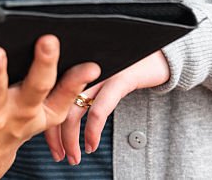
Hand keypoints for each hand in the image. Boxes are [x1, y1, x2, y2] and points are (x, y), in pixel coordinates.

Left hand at [44, 49, 169, 164]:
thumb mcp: (104, 76)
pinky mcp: (118, 79)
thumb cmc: (131, 65)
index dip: (48, 123)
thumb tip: (68, 115)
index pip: (51, 96)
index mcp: (75, 67)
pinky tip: (91, 144)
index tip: (52, 145)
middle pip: (58, 104)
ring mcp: (100, 73)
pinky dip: (93, 130)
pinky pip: (99, 109)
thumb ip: (87, 88)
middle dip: (56, 136)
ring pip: (74, 110)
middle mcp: (83, 68)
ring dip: (71, 139)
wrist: (163, 54)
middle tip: (59, 156)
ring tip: (74, 157)